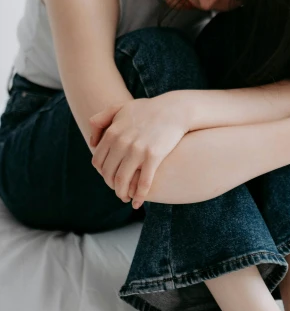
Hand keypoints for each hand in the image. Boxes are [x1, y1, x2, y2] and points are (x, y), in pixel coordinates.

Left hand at [89, 93, 190, 207]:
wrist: (175, 109)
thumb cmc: (148, 109)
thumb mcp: (120, 108)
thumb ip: (101, 120)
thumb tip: (92, 143)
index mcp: (112, 132)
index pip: (98, 161)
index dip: (102, 173)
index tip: (110, 178)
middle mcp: (121, 142)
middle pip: (108, 173)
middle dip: (111, 185)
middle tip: (118, 190)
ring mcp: (137, 150)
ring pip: (122, 180)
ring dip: (121, 193)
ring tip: (125, 198)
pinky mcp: (153, 156)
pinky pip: (143, 182)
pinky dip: (138, 196)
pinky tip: (138, 202)